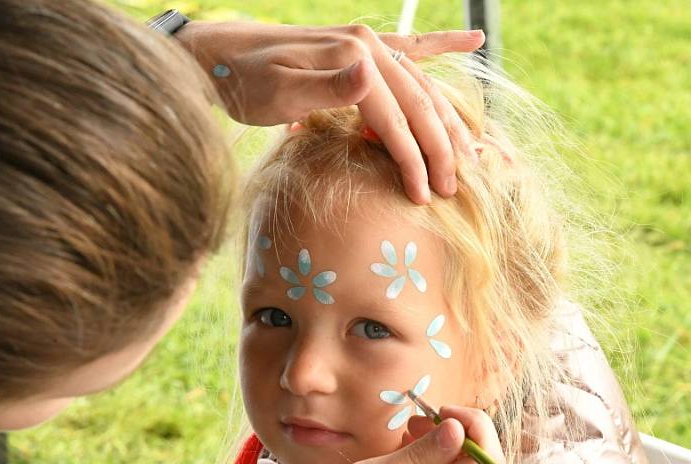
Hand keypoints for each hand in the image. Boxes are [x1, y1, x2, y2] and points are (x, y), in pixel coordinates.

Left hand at [174, 22, 484, 203]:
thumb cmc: (244, 81)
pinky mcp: (361, 49)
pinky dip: (442, 44)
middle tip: (454, 188)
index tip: (425, 196)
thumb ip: (326, 88)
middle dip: (438, 148)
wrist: (219, 55)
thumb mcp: (277, 91)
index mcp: (354, 55)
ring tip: (472, 151)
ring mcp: (367, 43)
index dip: (412, 159)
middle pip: (418, 102)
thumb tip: (371, 76)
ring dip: (446, 119)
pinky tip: (472, 39)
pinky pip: (412, 47)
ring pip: (421, 84)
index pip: (395, 117)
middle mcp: (368, 45)